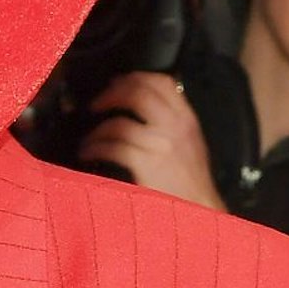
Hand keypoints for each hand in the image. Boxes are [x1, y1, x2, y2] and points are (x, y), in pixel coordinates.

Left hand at [78, 71, 224, 210]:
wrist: (199, 210)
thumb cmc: (191, 182)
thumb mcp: (190, 144)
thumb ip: (171, 123)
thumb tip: (145, 106)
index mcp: (186, 120)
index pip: (163, 82)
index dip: (135, 77)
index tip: (117, 81)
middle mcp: (174, 127)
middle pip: (138, 93)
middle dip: (111, 94)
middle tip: (97, 103)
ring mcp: (160, 145)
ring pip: (119, 122)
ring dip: (97, 129)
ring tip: (89, 138)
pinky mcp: (145, 163)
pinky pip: (112, 146)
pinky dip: (94, 147)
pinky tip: (89, 153)